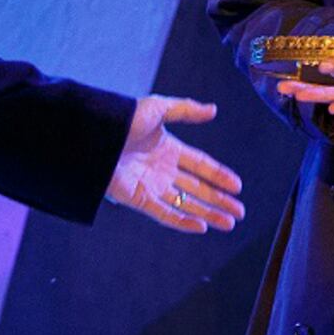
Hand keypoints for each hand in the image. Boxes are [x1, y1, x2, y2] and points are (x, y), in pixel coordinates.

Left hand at [107, 96, 246, 233]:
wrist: (93, 135)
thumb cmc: (122, 118)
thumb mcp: (158, 108)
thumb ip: (186, 110)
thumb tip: (213, 110)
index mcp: (168, 148)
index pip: (200, 165)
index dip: (219, 176)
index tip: (238, 186)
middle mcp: (162, 170)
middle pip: (196, 189)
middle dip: (219, 200)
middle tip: (240, 212)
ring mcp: (151, 186)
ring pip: (185, 204)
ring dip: (208, 214)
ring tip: (229, 223)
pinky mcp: (138, 199)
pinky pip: (164, 214)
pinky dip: (183, 221)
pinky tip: (202, 226)